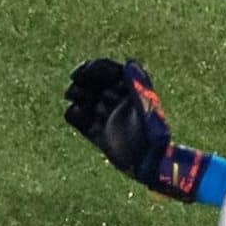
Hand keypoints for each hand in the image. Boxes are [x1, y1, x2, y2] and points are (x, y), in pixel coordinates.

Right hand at [63, 58, 208, 201]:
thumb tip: (129, 62)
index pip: (108, 71)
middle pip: (93, 83)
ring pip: (84, 99)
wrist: (149, 163)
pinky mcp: (96, 133)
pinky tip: (76, 112)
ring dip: (76, 93)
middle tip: (74, 81)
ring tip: (72, 94)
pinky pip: (79, 121)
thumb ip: (136, 84)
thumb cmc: (153, 133)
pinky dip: (74, 114)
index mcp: (130, 89)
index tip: (82, 72)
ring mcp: (106, 117)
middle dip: (82, 80)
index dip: (94, 68)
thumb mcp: (145, 105)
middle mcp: (117, 101)